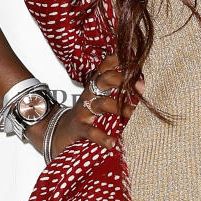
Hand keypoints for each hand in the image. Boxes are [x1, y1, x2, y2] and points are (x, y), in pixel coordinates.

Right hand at [27, 53, 143, 157]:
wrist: (58, 132)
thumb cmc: (85, 115)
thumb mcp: (98, 99)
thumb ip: (116, 92)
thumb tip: (142, 86)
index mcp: (95, 86)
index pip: (106, 68)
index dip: (118, 60)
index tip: (134, 57)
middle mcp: (90, 95)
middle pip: (105, 79)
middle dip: (123, 80)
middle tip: (141, 87)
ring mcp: (83, 111)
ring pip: (103, 104)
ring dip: (121, 108)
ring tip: (134, 115)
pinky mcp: (79, 128)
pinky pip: (91, 132)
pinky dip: (103, 138)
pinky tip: (113, 142)